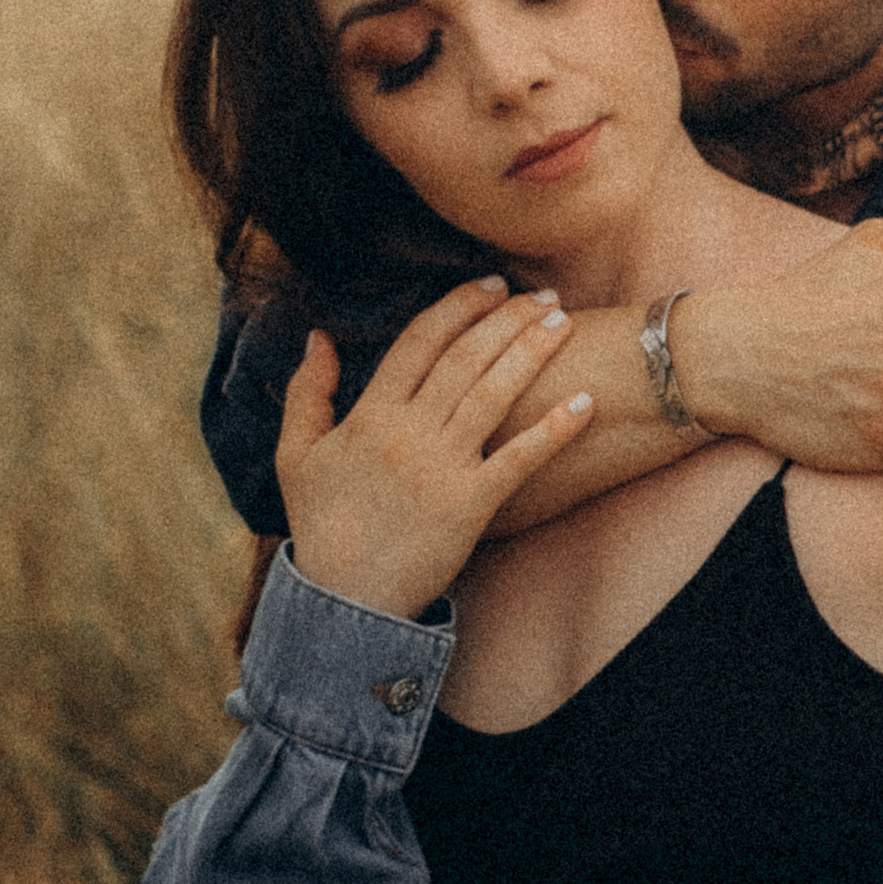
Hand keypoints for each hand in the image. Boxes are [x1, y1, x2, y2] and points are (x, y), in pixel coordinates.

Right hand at [276, 279, 593, 617]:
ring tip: (565, 323)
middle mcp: (409, 433)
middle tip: (543, 296)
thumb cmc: (321, 526)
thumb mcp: (296, 454)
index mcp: (370, 414)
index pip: (420, 341)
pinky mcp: (471, 506)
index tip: (492, 285)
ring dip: (533, 353)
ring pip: (494, 394)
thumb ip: (306, 392)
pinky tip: (586, 402)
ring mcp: (442, 468)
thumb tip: (320, 337)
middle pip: (466, 358)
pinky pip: (519, 460)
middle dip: (508, 319)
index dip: (459, 306)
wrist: (343, 598)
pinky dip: (554, 430)